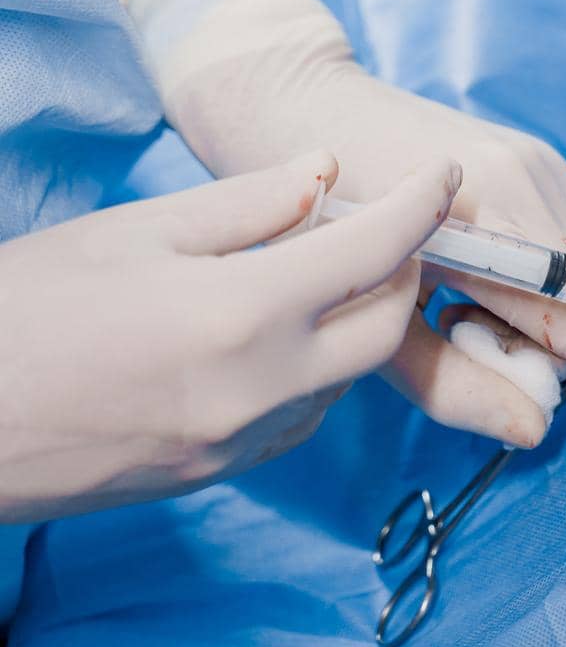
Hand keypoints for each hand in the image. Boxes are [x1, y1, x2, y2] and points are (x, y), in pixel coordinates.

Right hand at [0, 151, 460, 522]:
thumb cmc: (20, 314)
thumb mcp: (130, 234)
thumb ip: (246, 206)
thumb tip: (326, 172)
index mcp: (242, 314)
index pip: (376, 254)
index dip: (423, 208)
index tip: (443, 178)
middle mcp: (262, 390)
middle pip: (386, 329)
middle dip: (401, 272)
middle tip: (376, 227)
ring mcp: (244, 443)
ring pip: (348, 378)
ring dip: (353, 322)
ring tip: (312, 274)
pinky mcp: (221, 474)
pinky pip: (302, 415)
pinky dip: (313, 368)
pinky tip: (272, 335)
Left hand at [126, 0, 565, 444]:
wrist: (299, 104)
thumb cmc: (316, 223)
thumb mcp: (370, 319)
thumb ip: (452, 381)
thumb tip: (533, 428)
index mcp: (482, 232)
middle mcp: (528, 188)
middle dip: (553, 344)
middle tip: (468, 334)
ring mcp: (542, 165)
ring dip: (560, 307)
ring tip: (475, 295)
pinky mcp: (542, 154)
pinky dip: (560, 270)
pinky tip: (495, 263)